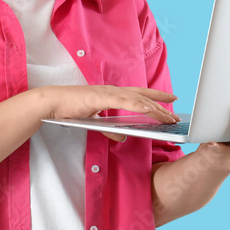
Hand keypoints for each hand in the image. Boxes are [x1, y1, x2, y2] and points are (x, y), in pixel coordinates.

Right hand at [42, 84, 179, 141]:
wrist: (54, 103)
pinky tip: (149, 110)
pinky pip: (124, 101)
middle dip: (162, 105)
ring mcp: (108, 93)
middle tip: (176, 114)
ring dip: (154, 108)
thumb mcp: (94, 121)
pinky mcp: (101, 97)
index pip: (139, 95)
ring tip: (168, 117)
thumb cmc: (70, 109)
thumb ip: (109, 129)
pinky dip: (138, 105)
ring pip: (137, 100)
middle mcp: (113, 91)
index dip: (156, 97)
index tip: (172, 100)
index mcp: (112, 94)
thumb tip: (122, 138)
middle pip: (143, 97)